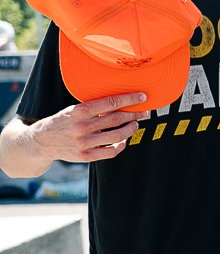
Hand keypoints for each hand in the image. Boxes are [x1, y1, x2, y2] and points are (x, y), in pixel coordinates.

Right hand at [32, 93, 146, 161]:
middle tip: (143, 112)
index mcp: (79, 111)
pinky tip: (124, 140)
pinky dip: (121, 145)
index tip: (142, 97)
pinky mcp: (85, 156)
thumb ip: (94, 108)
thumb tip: (121, 103)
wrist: (41, 142)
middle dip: (134, 114)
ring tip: (134, 124)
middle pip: (117, 119)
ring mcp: (84, 143)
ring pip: (117, 136)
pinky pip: (111, 152)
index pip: (110, 102)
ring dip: (130, 129)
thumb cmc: (62, 122)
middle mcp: (82, 127)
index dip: (129, 99)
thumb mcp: (73, 110)